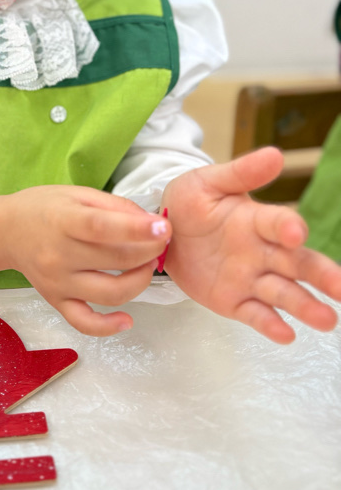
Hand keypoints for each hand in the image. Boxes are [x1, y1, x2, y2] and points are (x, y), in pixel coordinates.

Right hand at [2, 185, 171, 336]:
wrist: (7, 231)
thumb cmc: (44, 208)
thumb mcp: (78, 194)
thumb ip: (115, 206)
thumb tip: (151, 224)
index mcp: (64, 220)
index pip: (102, 228)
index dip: (136, 230)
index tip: (164, 229)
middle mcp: (59, 254)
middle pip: (116, 261)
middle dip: (150, 251)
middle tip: (160, 241)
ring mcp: (57, 282)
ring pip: (110, 293)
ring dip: (140, 281)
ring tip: (145, 266)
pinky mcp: (56, 301)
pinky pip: (84, 322)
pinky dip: (109, 327)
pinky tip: (127, 319)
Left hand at [162, 147, 340, 343]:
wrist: (164, 233)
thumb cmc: (191, 203)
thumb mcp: (209, 183)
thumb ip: (241, 173)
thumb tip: (276, 154)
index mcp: (258, 220)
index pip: (279, 224)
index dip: (287, 227)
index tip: (295, 232)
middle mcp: (263, 252)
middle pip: (298, 264)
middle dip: (321, 276)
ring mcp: (250, 278)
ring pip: (283, 293)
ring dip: (306, 306)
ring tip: (328, 320)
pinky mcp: (234, 301)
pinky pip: (255, 314)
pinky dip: (270, 325)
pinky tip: (287, 335)